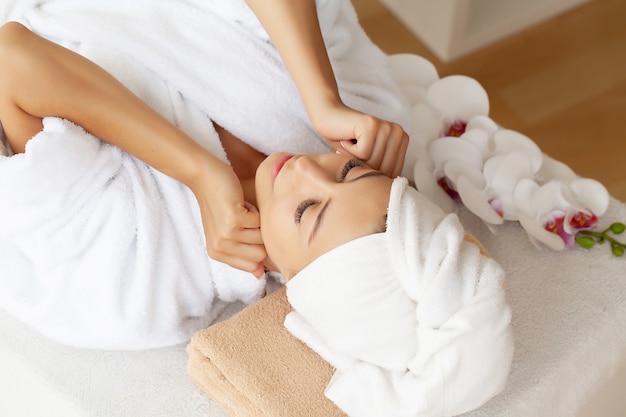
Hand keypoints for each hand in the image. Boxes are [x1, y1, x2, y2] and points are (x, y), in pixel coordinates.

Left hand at [190, 159, 266, 277]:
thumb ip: (243, 254)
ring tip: (241, 211)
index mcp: (218, 254)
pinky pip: (260, 221)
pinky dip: (255, 210)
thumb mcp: (228, 233)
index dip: (256, 247)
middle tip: (243, 220)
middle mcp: (220, 247)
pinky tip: (240, 203)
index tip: (247, 233)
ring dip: (256, 221)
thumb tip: (259, 275)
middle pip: (260, 255)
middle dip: (258, 235)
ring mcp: (226, 234)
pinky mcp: (234, 219)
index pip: (253, 266)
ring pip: (261, 237)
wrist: (206, 177)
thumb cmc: (219, 202)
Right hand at [311, 102, 408, 177]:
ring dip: (354, 158)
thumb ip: (382, 169)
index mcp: (402, 140)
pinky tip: (347, 139)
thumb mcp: (369, 159)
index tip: (362, 159)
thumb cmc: (347, 141)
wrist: (328, 117)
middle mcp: (398, 132)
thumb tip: (388, 196)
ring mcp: (387, 127)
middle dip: (363, 166)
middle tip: (353, 152)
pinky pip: (363, 153)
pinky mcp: (372, 125)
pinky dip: (349, 151)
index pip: (393, 173)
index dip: (373, 174)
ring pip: (373, 162)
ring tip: (350, 145)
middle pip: (384, 169)